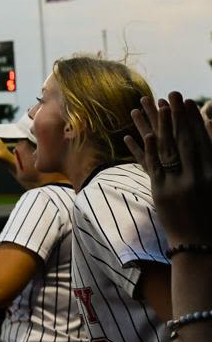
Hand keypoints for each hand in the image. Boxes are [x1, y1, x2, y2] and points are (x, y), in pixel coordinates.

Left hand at [125, 91, 211, 245]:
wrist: (203, 247)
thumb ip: (211, 163)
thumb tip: (209, 133)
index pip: (203, 140)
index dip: (195, 120)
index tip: (187, 102)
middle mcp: (198, 176)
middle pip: (184, 139)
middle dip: (176, 115)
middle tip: (169, 94)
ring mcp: (179, 184)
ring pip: (165, 148)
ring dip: (154, 125)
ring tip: (145, 106)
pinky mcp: (162, 193)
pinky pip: (150, 166)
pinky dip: (143, 149)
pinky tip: (137, 134)